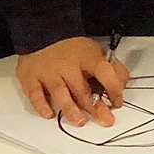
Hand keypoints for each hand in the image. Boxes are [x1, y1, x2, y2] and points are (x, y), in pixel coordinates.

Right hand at [15, 36, 129, 125]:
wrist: (42, 32)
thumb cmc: (71, 47)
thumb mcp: (95, 51)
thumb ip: (111, 67)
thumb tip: (122, 84)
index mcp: (86, 57)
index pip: (104, 72)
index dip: (114, 88)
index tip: (118, 101)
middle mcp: (67, 66)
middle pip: (83, 90)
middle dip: (96, 107)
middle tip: (105, 120)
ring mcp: (48, 73)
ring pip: (61, 94)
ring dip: (71, 110)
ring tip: (81, 121)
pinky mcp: (31, 79)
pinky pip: (36, 95)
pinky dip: (42, 107)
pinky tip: (50, 114)